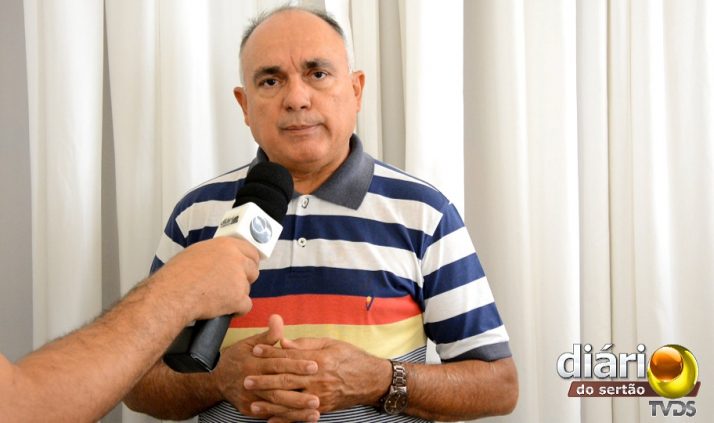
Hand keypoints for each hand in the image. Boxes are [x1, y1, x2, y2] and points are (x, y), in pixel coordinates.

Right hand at [153, 237, 259, 321]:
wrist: (172, 295)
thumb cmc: (177, 276)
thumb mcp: (196, 252)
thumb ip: (216, 253)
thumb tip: (222, 258)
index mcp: (226, 245)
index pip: (251, 251)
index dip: (249, 261)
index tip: (247, 266)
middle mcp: (236, 259)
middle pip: (253, 269)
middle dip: (245, 278)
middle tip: (231, 285)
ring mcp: (239, 279)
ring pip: (247, 288)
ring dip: (237, 294)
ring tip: (217, 297)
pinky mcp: (239, 298)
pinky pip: (245, 306)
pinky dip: (236, 310)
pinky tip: (222, 309)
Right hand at [213, 315, 321, 421]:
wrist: (216, 380)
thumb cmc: (236, 358)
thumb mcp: (249, 343)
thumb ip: (268, 335)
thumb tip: (278, 318)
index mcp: (254, 363)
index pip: (278, 364)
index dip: (296, 364)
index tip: (315, 365)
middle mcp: (252, 382)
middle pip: (278, 388)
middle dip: (298, 393)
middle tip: (318, 396)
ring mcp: (250, 398)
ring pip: (275, 405)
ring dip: (296, 410)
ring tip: (315, 411)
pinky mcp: (249, 410)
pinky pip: (270, 415)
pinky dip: (286, 418)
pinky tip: (302, 418)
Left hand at [246, 337, 391, 414]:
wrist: (372, 380)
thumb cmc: (351, 357)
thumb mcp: (331, 343)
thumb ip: (306, 344)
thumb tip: (284, 343)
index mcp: (319, 360)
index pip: (290, 357)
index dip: (271, 354)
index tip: (254, 351)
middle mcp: (318, 380)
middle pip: (286, 381)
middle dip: (264, 381)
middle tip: (246, 381)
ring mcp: (320, 397)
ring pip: (290, 402)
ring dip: (269, 404)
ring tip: (252, 405)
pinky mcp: (323, 409)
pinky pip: (300, 416)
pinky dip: (284, 420)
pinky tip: (270, 421)